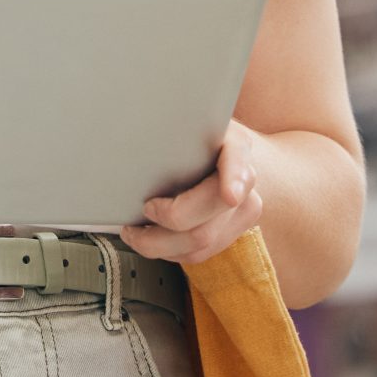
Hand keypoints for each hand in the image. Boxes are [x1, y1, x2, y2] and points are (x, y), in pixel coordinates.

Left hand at [121, 119, 263, 265]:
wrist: (209, 150)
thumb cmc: (184, 135)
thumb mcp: (179, 123)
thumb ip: (168, 126)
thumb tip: (131, 126)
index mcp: (234, 144)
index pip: (238, 159)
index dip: (236, 178)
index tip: (230, 194)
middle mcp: (244, 179)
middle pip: (213, 209)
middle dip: (171, 216)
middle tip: (144, 209)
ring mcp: (242, 209)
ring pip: (203, 240)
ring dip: (160, 243)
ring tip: (132, 232)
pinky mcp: (231, 233)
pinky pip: (199, 253)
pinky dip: (168, 250)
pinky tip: (149, 239)